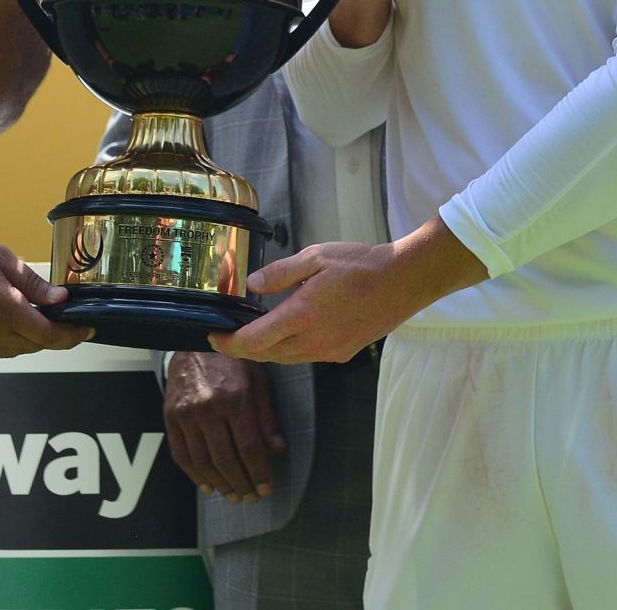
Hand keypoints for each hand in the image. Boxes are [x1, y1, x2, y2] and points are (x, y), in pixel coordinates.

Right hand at [0, 236, 92, 359]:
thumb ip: (32, 282)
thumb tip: (60, 300)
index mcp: (3, 309)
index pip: (50, 334)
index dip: (73, 335)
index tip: (88, 328)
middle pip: (36, 344)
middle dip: (53, 332)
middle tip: (61, 315)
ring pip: (16, 350)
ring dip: (30, 337)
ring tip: (30, 313)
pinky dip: (8, 340)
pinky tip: (3, 320)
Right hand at [163, 352, 285, 503]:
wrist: (193, 339)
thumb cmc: (232, 360)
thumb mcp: (258, 379)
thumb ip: (267, 417)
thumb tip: (278, 450)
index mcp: (235, 398)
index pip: (249, 448)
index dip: (259, 473)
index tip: (267, 488)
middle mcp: (208, 408)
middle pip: (225, 460)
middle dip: (241, 484)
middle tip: (251, 497)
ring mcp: (186, 414)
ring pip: (202, 461)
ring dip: (219, 484)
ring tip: (232, 495)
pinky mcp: (170, 416)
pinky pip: (180, 454)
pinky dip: (193, 475)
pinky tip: (207, 485)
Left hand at [208, 222, 483, 363]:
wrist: (404, 281)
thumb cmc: (361, 264)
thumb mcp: (315, 256)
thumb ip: (280, 273)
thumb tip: (252, 285)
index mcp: (303, 315)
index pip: (254, 342)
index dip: (228, 344)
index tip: (212, 337)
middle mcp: (314, 341)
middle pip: (267, 356)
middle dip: (243, 349)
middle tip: (226, 336)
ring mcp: (331, 350)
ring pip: (287, 359)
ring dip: (266, 351)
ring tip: (253, 334)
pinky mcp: (344, 352)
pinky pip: (307, 357)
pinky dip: (289, 349)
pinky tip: (288, 332)